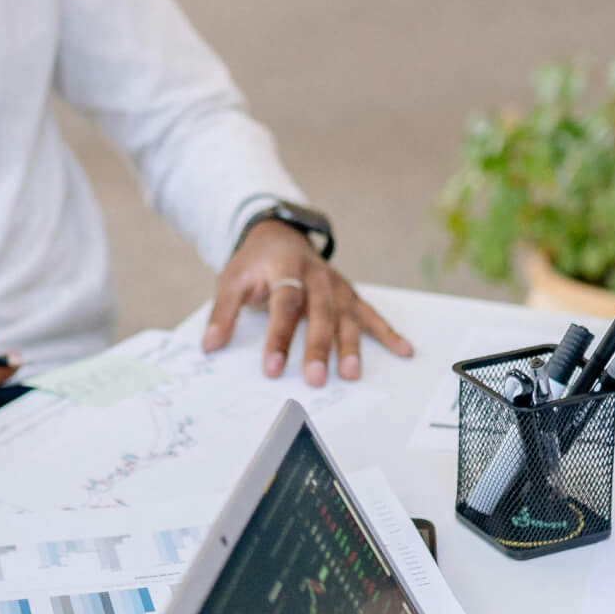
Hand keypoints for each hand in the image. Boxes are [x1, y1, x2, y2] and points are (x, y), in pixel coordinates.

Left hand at [202, 221, 413, 385]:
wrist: (277, 234)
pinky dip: (388, 332)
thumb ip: (222, 312)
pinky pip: (370, 313)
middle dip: (319, 347)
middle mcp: (316, 275)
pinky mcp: (349, 293)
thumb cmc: (255, 263)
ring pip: (347, 315)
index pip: (284, 303)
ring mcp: (336, 284)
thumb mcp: (232, 280)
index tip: (272, 368)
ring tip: (352, 374)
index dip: (279, 336)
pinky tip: (404, 350)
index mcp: (285, 268)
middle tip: (316, 379)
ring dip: (351, 345)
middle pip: (320, 312)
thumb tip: (210, 345)